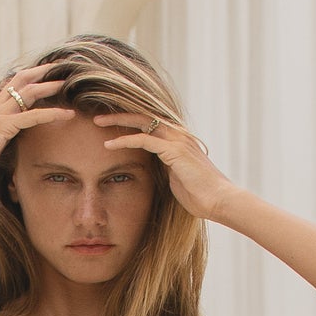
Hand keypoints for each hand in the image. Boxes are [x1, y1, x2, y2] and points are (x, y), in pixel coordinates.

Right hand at [0, 64, 75, 199]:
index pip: (12, 87)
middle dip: (42, 72)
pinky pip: (32, 116)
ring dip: (49, 86)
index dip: (29, 78)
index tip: (46, 75)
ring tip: (67, 83)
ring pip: (28, 93)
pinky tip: (66, 114)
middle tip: (60, 68)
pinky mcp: (2, 127)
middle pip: (21, 80)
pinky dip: (51, 114)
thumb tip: (8, 148)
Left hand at [93, 113, 238, 222]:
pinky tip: (109, 145)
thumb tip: (154, 169)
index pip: (150, 122)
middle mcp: (178, 134)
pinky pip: (144, 140)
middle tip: (97, 117)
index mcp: (178, 139)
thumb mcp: (177, 178)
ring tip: (97, 123)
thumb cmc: (200, 195)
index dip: (129, 121)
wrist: (218, 200)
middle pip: (143, 116)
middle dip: (119, 115)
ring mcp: (177, 139)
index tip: (109, 125)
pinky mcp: (174, 150)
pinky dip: (125, 140)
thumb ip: (165, 168)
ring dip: (117, 122)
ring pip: (142, 122)